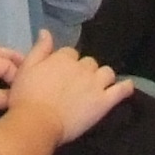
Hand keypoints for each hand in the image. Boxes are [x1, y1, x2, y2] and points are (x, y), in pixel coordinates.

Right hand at [4, 32, 129, 144]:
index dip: (67, 64)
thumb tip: (46, 31)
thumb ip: (39, 49)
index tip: (62, 74)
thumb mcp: (26, 68)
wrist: (37, 122)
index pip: (70, 54)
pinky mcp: (104, 102)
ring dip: (102, 77)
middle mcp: (82, 67)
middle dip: (84, 71)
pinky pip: (121, 90)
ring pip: (106, 72)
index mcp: (62, 58)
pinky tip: (128, 86)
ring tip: (96, 87)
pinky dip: (126, 87)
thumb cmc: (26, 97)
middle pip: (89, 63)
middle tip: (76, 85)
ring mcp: (95, 84)